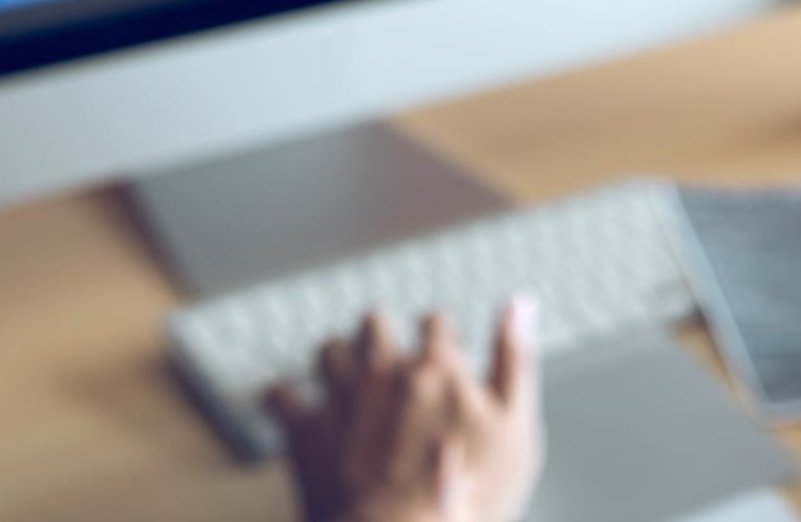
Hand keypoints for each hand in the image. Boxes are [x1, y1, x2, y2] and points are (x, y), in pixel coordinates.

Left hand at [273, 298, 544, 521]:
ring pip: (329, 351)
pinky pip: (282, 397)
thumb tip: (519, 304)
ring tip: (347, 377)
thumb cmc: (463, 496)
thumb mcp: (514, 429)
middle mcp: (384, 370)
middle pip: (375, 324)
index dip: (440, 336)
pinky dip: (285, 398)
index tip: (442, 352)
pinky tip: (293, 403)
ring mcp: (341, 400)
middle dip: (382, 337)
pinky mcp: (307, 434)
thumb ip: (514, 359)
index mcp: (436, 364)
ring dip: (337, 359)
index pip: (436, 321)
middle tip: (390, 363)